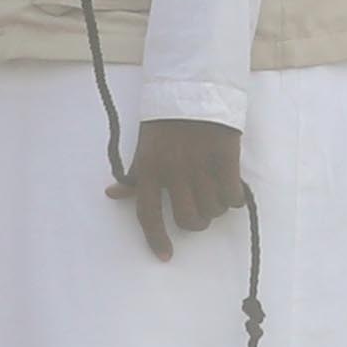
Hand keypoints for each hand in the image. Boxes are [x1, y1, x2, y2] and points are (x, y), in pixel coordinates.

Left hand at [116, 117, 243, 260]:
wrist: (195, 90)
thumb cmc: (166, 122)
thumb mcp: (144, 147)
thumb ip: (135, 176)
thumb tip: (112, 195)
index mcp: (150, 169)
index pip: (148, 214)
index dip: (156, 239)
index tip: (165, 256)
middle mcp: (174, 171)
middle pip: (188, 219)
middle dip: (197, 222)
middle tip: (201, 212)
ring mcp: (201, 166)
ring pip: (212, 209)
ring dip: (217, 208)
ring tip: (217, 194)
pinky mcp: (225, 159)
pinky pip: (233, 196)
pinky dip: (234, 199)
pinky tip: (232, 190)